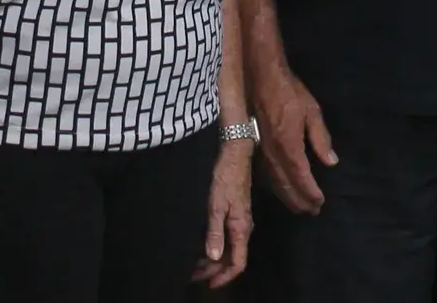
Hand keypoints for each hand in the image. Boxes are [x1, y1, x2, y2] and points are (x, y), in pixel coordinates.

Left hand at [193, 133, 253, 286]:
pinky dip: (215, 245)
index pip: (237, 263)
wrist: (235, 152)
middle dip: (213, 270)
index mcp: (241, 228)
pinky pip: (228, 237)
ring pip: (229, 248)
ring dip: (213, 258)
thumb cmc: (225, 177)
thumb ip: (215, 231)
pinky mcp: (235, 212)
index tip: (207, 284)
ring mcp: (240, 219)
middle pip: (232, 258)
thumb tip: (214, 257)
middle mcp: (244, 227)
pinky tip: (202, 243)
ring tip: (194, 261)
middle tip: (192, 274)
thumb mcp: (216, 205)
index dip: (223, 277)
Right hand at [253, 63, 336, 213]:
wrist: (260, 78)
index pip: (302, 177)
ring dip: (287, 197)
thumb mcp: (312, 111)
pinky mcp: (254, 148)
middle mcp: (273, 154)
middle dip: (300, 200)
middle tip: (312, 211)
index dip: (311, 192)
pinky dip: (274, 187)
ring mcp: (261, 152)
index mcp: (289, 146)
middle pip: (286, 186)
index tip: (320, 202)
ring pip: (274, 183)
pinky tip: (280, 191)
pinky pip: (265, 175)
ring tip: (299, 207)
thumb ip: (321, 138)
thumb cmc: (289, 92)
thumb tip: (331, 162)